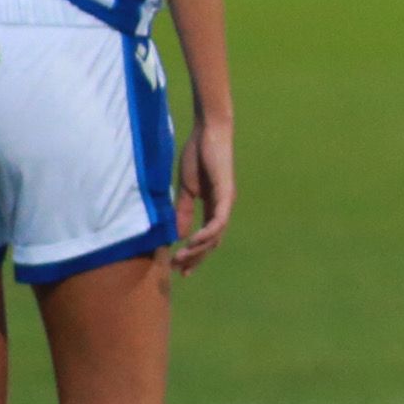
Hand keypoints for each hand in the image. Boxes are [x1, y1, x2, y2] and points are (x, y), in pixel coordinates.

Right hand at [173, 112, 234, 270]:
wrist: (208, 132)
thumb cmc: (198, 156)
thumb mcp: (186, 189)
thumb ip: (182, 212)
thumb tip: (178, 235)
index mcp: (213, 207)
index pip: (206, 237)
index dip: (194, 254)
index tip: (179, 269)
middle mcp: (223, 208)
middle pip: (212, 242)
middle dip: (195, 258)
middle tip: (178, 270)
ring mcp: (226, 202)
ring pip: (216, 236)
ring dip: (198, 250)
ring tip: (181, 259)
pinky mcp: (226, 194)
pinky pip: (219, 220)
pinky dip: (207, 233)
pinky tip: (193, 242)